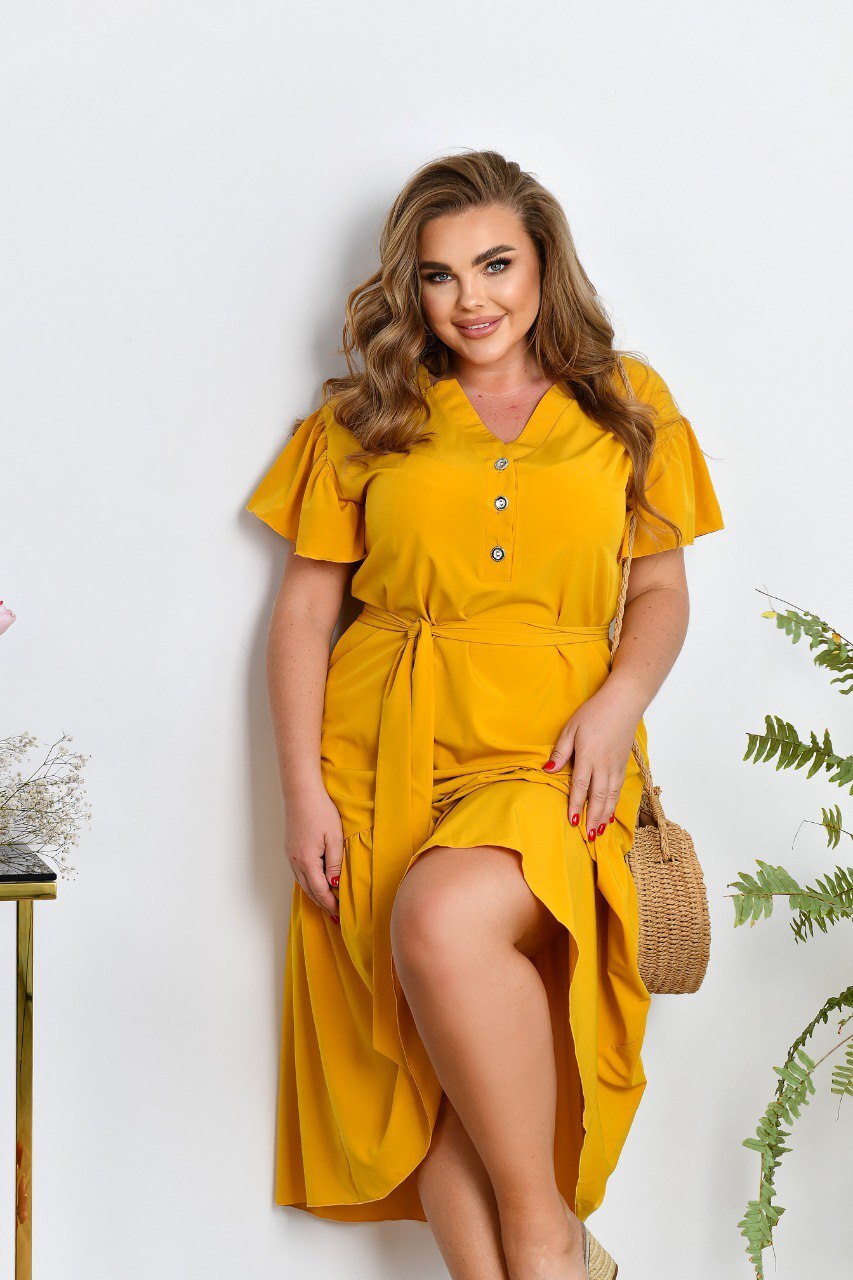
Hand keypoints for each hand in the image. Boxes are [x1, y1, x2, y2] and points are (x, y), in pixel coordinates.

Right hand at [283, 783, 343, 922]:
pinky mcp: (290, 848)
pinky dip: (308, 882)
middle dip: (322, 903)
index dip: (330, 903)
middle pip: (309, 890)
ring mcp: (290, 855)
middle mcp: (295, 861)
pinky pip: (299, 872)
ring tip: (327, 902)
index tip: (340, 913)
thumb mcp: (334, 838)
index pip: (319, 890)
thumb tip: (334, 886)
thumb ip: (334, 864)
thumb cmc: (320, 811)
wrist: (301, 792)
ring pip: (302, 882)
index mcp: (307, 861)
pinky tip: (316, 882)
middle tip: (334, 914)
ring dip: (314, 893)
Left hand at [543, 684, 640, 841]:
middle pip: (598, 796)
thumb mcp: (571, 728)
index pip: (581, 786)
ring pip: (611, 796)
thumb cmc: (594, 713)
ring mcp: (616, 765)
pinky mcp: (623, 764)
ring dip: (604, 815)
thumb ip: (561, 751)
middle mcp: (604, 765)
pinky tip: (610, 813)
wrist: (623, 703)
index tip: (572, 822)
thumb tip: (548, 770)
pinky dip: (614, 804)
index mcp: (588, 756)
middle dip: (592, 818)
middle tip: (588, 837)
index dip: (576, 805)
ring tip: (599, 832)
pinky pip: (619, 789)